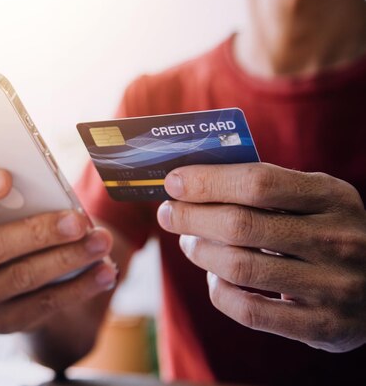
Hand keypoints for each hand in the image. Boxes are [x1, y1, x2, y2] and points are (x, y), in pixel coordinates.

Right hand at [0, 168, 117, 333]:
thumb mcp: (2, 210)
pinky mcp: (0, 322)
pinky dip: (78, 288)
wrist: (7, 276)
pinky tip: (104, 273)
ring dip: (67, 259)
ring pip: (22, 278)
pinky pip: (42, 305)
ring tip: (100, 242)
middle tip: (78, 221)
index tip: (6, 177)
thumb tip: (54, 193)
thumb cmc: (7, 225)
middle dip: (40, 232)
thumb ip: (16, 199)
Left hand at [157, 162, 365, 351]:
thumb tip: (191, 181)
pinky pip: (249, 310)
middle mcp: (338, 240)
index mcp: (333, 197)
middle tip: (168, 213)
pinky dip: (219, 291)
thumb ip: (266, 188)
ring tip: (188, 242)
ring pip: (239, 267)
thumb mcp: (314, 199)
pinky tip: (215, 277)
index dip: (207, 181)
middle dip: (191, 216)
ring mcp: (333, 286)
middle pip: (240, 225)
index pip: (258, 182)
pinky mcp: (321, 326)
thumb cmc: (329, 232)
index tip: (174, 181)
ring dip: (200, 252)